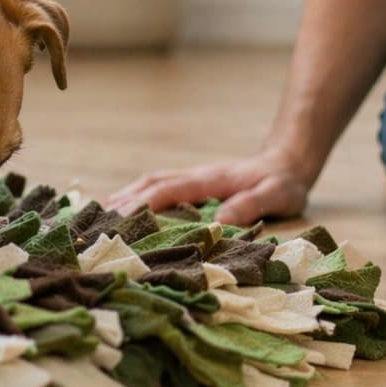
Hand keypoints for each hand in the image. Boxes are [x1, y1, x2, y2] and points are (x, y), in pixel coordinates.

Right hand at [105, 147, 312, 226]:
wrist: (288, 162)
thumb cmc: (282, 183)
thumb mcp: (276, 195)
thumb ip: (250, 205)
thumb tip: (220, 224)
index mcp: (208, 179)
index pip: (168, 189)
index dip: (143, 202)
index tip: (120, 217)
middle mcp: (194, 176)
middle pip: (150, 184)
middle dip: (123, 199)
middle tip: (97, 219)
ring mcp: (192, 179)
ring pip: (150, 184)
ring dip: (126, 196)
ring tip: (101, 215)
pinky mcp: (193, 186)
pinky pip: (159, 189)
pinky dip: (138, 196)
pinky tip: (126, 210)